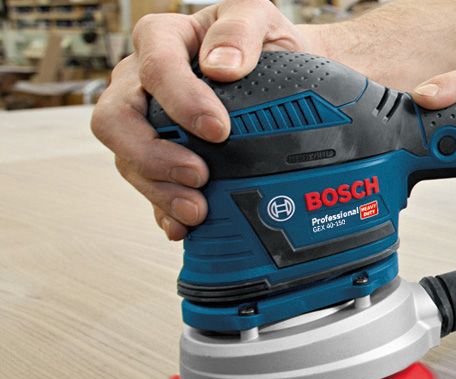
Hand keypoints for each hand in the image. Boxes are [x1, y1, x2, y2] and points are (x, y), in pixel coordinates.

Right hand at [92, 0, 311, 239]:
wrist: (284, 74)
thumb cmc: (263, 41)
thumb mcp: (258, 17)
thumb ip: (239, 30)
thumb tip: (223, 66)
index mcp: (161, 41)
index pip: (155, 70)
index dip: (181, 102)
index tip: (219, 129)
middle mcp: (140, 83)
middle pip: (117, 121)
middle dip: (152, 155)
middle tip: (198, 174)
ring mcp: (144, 123)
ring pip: (127, 160)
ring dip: (158, 190)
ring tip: (197, 209)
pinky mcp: (158, 157)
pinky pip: (147, 187)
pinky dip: (162, 210)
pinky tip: (182, 226)